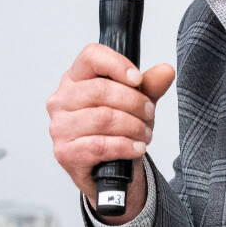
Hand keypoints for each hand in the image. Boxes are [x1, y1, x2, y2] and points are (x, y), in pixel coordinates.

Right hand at [47, 44, 176, 218]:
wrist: (108, 170)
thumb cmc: (116, 130)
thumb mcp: (136, 103)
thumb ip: (150, 85)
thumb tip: (166, 71)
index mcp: (75, 79)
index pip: (91, 56)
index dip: (117, 65)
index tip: (138, 79)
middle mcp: (61, 100)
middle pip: (100, 90)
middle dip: (134, 102)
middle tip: (149, 113)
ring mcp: (59, 127)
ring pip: (103, 118)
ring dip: (132, 126)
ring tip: (145, 133)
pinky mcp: (64, 152)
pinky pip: (100, 145)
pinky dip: (125, 146)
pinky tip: (136, 147)